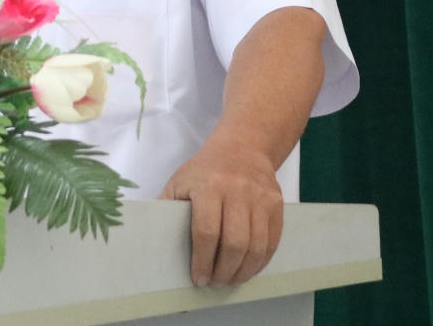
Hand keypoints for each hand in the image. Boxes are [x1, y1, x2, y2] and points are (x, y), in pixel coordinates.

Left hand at [160, 138, 283, 287]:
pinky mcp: (277, 205)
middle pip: (235, 242)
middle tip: (215, 283)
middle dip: (224, 270)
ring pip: (256, 246)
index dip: (203, 260)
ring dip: (243, 270)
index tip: (199, 278)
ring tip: (230, 280)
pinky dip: (260, 261)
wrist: (242, 149)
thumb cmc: (204, 171)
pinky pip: (272, 241)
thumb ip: (169, 208)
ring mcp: (260, 199)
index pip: (207, 231)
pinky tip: (248, 269)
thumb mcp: (180, 182)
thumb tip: (155, 240)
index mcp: (208, 187)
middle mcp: (237, 192)